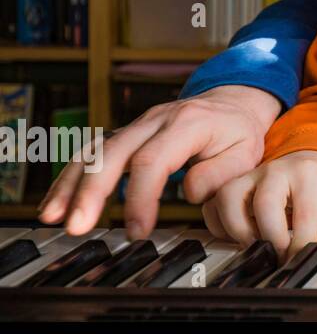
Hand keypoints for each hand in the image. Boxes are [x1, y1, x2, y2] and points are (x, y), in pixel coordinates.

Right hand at [38, 85, 281, 238]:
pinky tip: (56, 202)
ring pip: (95, 150)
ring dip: (70, 184)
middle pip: (113, 152)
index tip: (138, 230)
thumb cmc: (238, 132)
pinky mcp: (126, 135)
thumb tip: (188, 191)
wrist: (232, 104)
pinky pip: (91, 153)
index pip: (153, 160)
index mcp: (187, 123)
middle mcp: (155, 120)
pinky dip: (70, 177)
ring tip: (52, 216)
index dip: (140, 197)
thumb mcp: (246, 152)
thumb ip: (221, 173)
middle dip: (90, 191)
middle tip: (77, 226)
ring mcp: (136, 125)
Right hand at [204, 150, 316, 261]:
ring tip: (255, 248)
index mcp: (307, 175)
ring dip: (239, 229)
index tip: (302, 258)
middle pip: (265, 202)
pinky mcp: (230, 185)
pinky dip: (217, 225)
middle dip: (270, 235)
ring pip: (230, 198)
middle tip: (277, 257)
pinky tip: (236, 239)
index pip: (304, 210)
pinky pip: (212, 205)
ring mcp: (250, 177)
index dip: (301, 239)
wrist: (303, 161)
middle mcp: (275, 171)